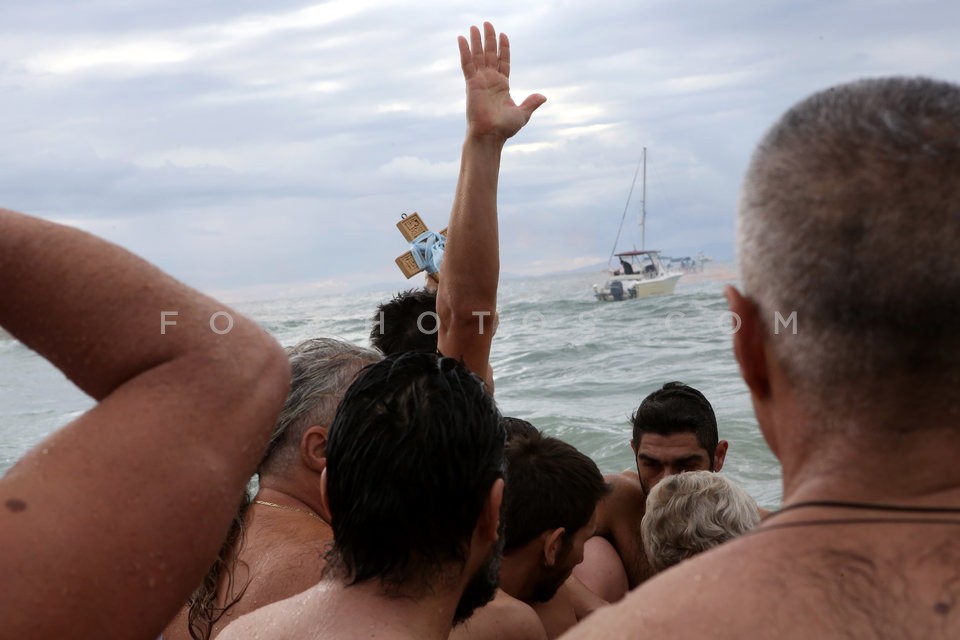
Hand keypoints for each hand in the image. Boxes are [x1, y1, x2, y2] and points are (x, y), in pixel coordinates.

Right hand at [458, 22, 545, 141]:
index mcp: (502, 86)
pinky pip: (467, 64)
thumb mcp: (522, 114)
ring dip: (476, 41)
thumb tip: (543, 97)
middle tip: (487, 23)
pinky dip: (465, 51)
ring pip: (477, 56)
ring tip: (475, 26)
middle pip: (489, 54)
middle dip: (488, 39)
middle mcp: (490, 81)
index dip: (503, 48)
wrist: (491, 135)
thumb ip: (531, 103)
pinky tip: (462, 39)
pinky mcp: (471, 83)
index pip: (502, 61)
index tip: (503, 35)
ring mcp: (480, 81)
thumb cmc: (504, 128)